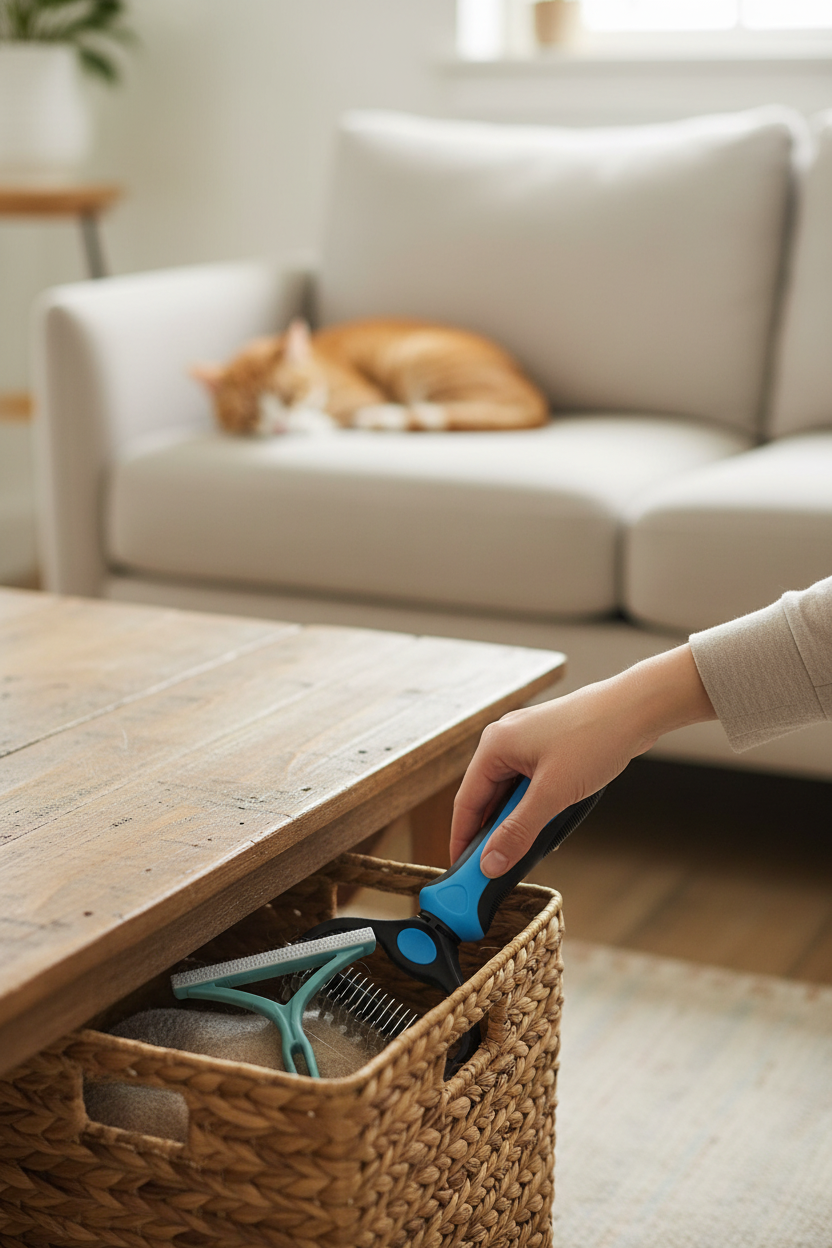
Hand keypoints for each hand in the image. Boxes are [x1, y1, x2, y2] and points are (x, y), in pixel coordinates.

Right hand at [450, 644, 715, 877]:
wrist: (636, 709)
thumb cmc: (594, 739)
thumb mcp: (553, 794)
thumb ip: (518, 831)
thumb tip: (490, 864)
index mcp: (494, 746)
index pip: (467, 802)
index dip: (462, 839)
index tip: (462, 873)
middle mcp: (505, 740)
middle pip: (487, 798)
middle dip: (491, 835)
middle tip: (494, 869)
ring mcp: (527, 742)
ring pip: (511, 793)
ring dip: (516, 822)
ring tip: (521, 852)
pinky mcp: (549, 747)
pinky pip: (530, 785)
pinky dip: (534, 808)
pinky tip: (546, 827)